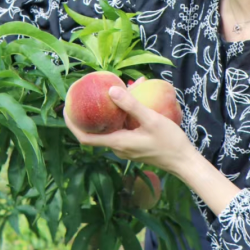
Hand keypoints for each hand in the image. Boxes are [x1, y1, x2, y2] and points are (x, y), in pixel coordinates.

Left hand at [63, 83, 195, 174]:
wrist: (184, 161)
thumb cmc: (169, 142)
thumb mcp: (151, 120)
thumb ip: (131, 105)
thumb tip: (110, 89)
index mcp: (117, 142)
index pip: (84, 137)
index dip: (71, 124)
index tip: (65, 109)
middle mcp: (118, 147)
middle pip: (97, 129)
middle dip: (93, 109)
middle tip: (90, 91)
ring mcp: (126, 147)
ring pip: (112, 126)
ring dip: (112, 109)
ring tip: (118, 87)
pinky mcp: (134, 144)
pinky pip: (122, 127)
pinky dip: (123, 113)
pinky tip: (134, 98)